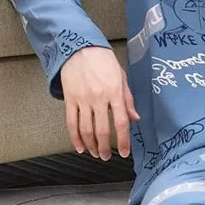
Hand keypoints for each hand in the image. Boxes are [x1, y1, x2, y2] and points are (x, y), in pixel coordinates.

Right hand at [60, 46, 139, 160]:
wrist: (80, 48)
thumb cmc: (104, 61)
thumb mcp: (122, 77)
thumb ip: (128, 99)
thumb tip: (135, 118)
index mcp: (115, 92)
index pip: (121, 122)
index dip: (123, 140)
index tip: (124, 152)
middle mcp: (99, 98)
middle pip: (102, 130)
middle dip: (105, 147)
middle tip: (107, 157)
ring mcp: (83, 99)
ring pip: (86, 129)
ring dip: (91, 146)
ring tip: (95, 154)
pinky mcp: (70, 99)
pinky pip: (71, 123)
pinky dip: (75, 138)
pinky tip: (80, 147)